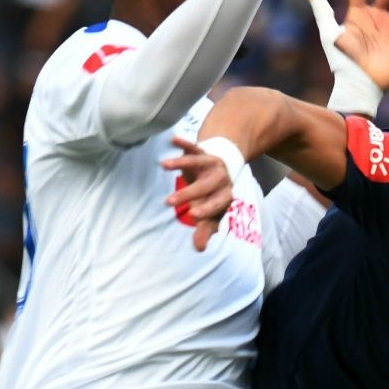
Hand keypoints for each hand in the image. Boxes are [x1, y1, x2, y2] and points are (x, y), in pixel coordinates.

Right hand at [163, 135, 235, 251]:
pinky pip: (194, 146)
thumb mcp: (211, 213)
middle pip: (206, 186)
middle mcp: (220, 179)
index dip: (207, 209)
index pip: (218, 203)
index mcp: (224, 196)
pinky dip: (184, 143)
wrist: (221, 169)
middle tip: (168, 202)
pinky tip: (172, 140)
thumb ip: (205, 229)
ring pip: (198, 162)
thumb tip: (199, 248)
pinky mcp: (202, 151)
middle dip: (188, 193)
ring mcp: (211, 163)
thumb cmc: (213, 197)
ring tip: (163, 166)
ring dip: (182, 163)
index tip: (192, 214)